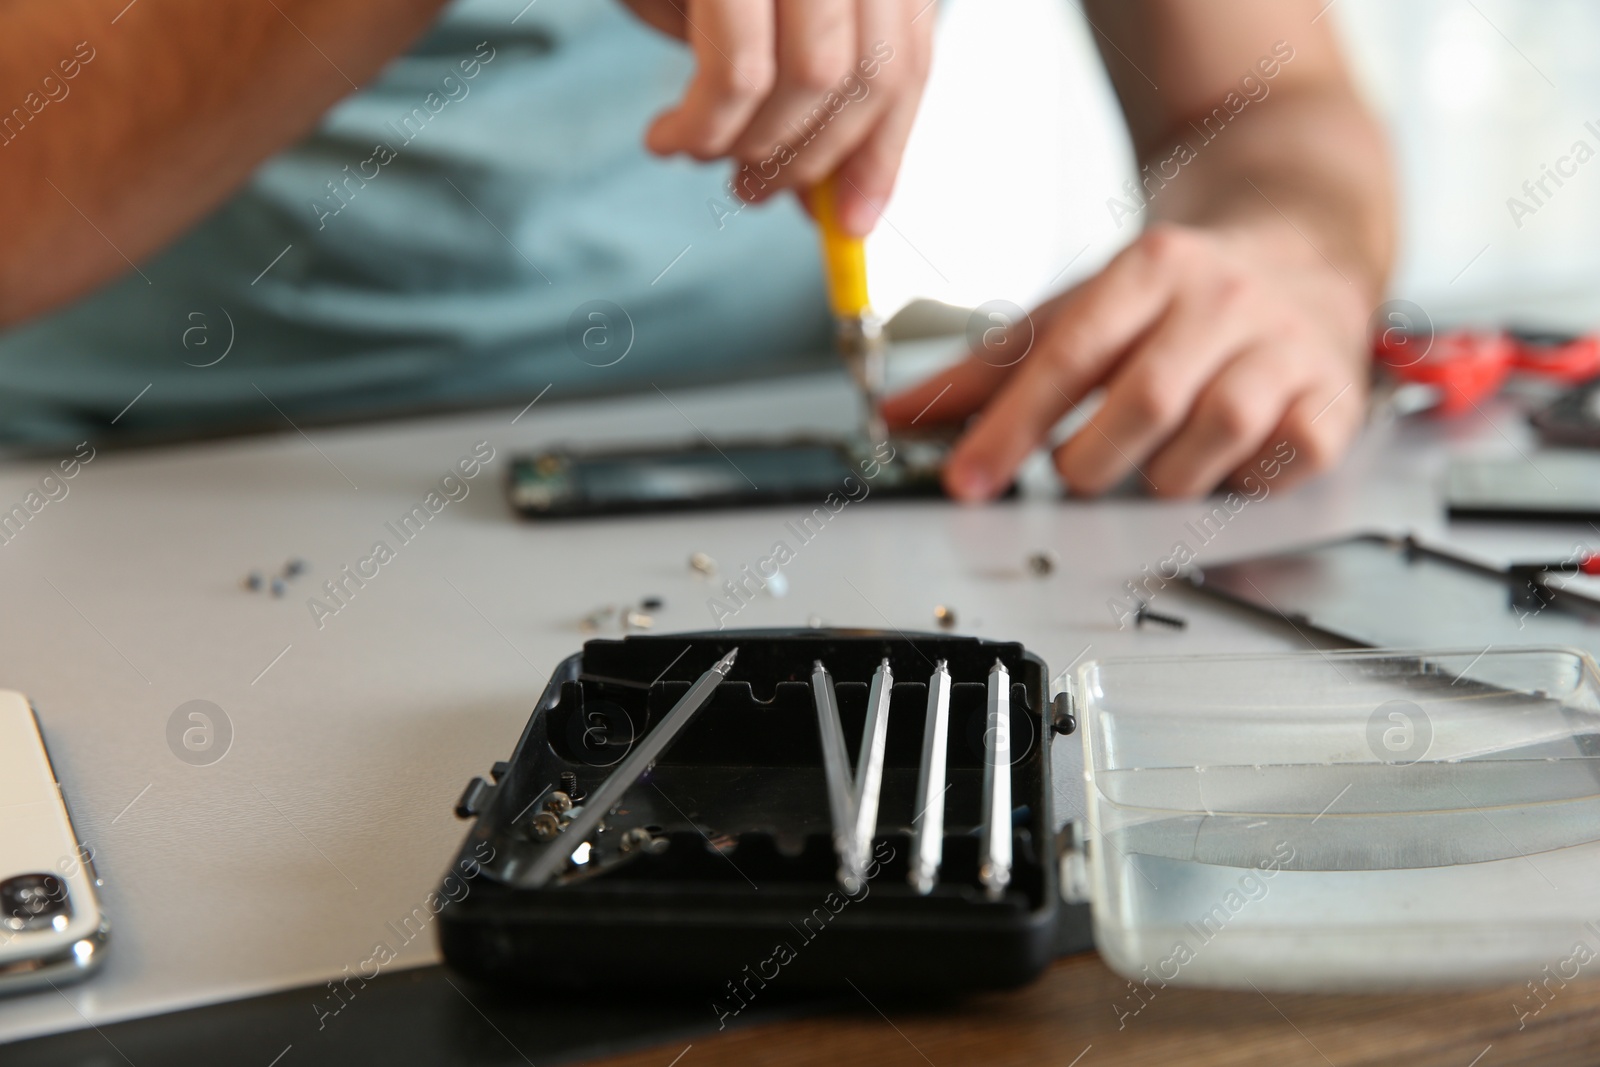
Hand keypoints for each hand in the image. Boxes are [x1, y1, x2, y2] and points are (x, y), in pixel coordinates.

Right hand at [620, 0, 933, 234]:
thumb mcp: (752, 16)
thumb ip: (802, 92)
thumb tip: (827, 194)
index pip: (909, 58)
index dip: (884, 152)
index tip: (856, 219)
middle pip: (867, 75)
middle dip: (809, 160)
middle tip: (756, 193)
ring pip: (813, 78)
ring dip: (752, 145)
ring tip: (698, 152)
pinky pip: (738, 67)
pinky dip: (706, 124)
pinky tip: (673, 135)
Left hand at [882, 222, 1371, 499]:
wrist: (1304, 242)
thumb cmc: (1176, 295)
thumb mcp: (1081, 309)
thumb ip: (990, 368)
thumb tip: (895, 415)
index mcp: (1151, 268)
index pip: (1068, 354)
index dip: (1010, 426)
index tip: (967, 480)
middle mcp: (1224, 299)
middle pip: (1144, 400)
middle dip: (1089, 460)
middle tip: (1073, 472)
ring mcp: (1286, 347)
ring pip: (1215, 435)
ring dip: (1163, 476)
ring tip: (1150, 463)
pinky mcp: (1330, 398)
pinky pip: (1278, 463)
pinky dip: (1237, 484)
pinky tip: (1218, 466)